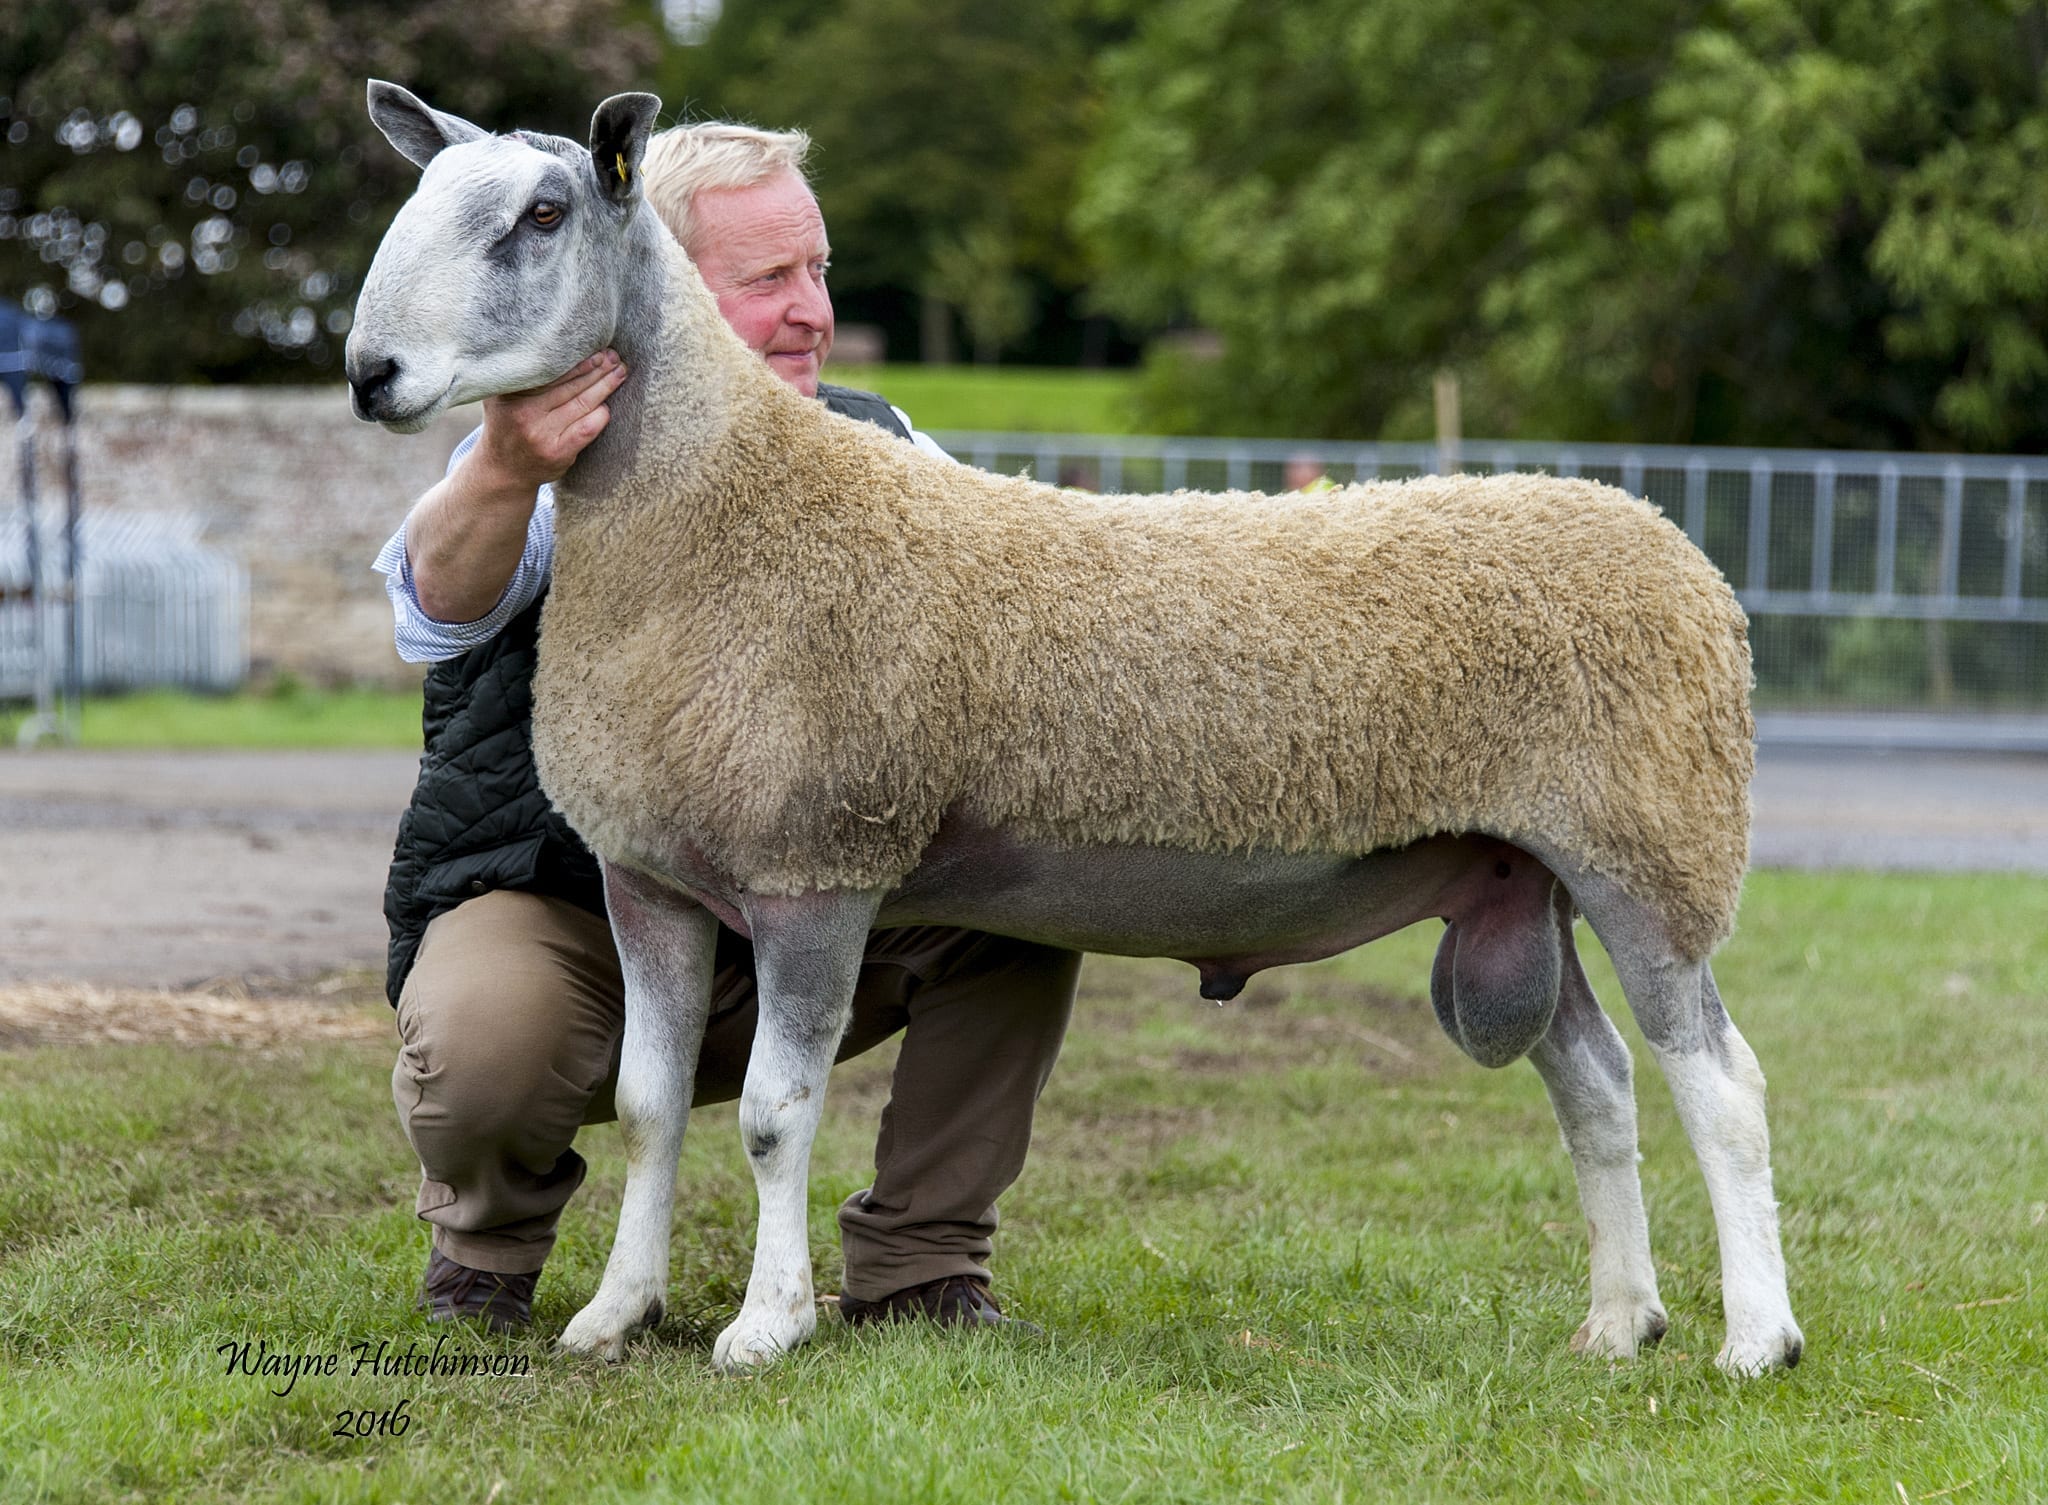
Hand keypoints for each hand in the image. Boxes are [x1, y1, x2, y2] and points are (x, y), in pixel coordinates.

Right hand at [475, 350, 629, 487]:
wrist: (503, 470)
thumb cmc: (508, 424)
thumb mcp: (501, 396)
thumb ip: (519, 375)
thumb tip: (553, 344)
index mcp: (509, 393)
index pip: (549, 371)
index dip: (576, 359)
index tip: (595, 348)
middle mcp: (522, 412)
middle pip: (569, 385)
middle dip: (596, 368)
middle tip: (614, 356)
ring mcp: (540, 434)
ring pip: (581, 403)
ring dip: (605, 386)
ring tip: (619, 372)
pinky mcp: (557, 452)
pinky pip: (587, 427)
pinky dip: (601, 414)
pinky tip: (608, 404)